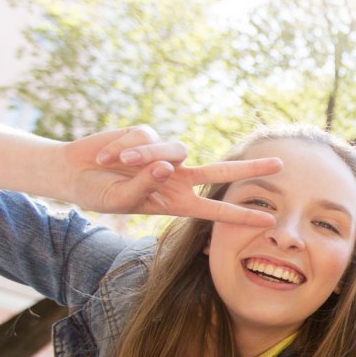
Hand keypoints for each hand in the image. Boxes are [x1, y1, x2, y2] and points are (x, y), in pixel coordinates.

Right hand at [59, 126, 281, 225]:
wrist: (74, 172)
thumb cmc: (99, 193)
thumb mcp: (121, 199)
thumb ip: (145, 186)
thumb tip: (167, 166)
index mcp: (176, 202)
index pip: (215, 209)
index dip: (241, 215)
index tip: (269, 220)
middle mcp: (177, 178)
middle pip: (221, 172)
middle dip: (250, 169)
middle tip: (281, 164)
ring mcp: (165, 157)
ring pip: (173, 150)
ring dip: (143, 155)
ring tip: (114, 161)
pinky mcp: (149, 136)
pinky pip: (146, 137)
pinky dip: (124, 145)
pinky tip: (107, 154)